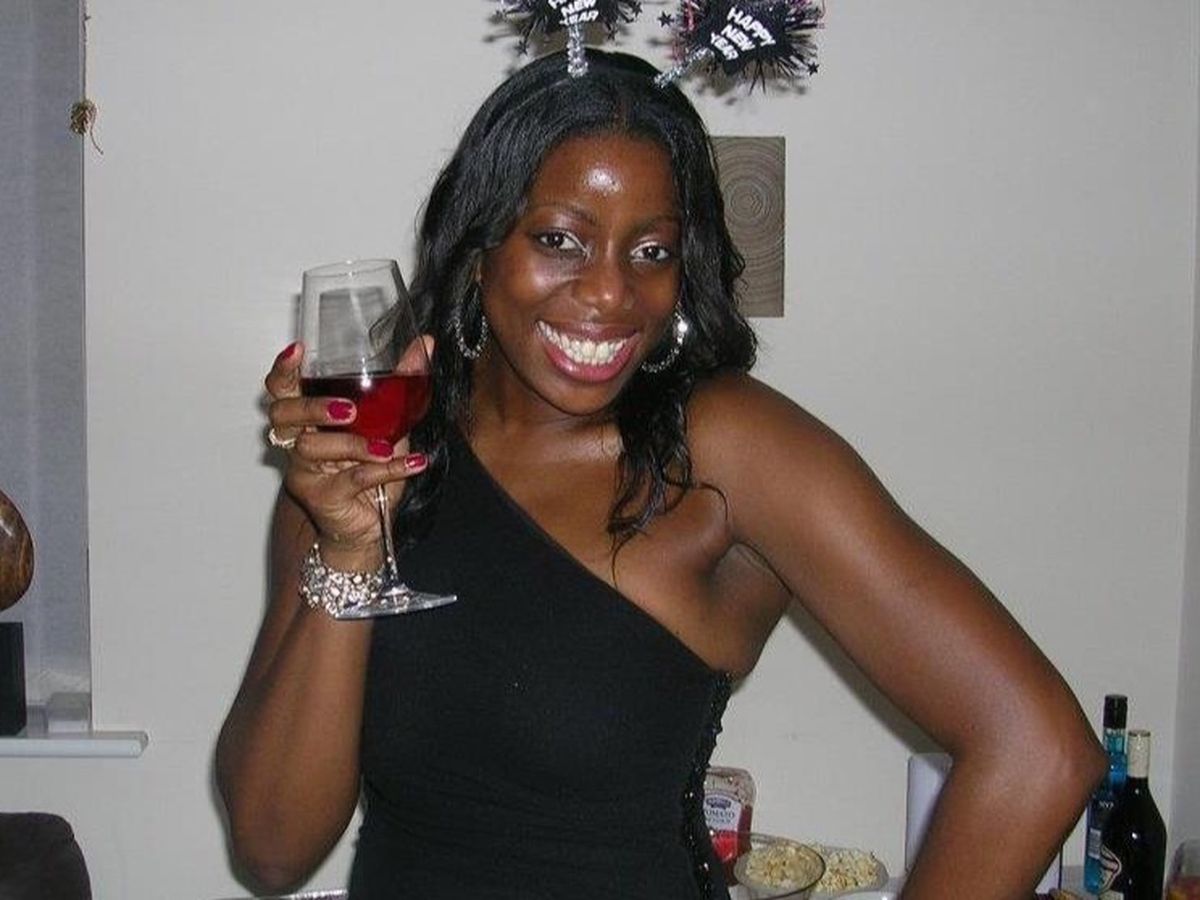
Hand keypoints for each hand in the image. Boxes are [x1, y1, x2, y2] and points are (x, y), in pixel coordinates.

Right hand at [264, 341, 428, 567]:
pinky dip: (385, 470)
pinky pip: (351, 479)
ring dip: (353, 444)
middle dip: (311, 406)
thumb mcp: (390, 420)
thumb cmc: (371, 467)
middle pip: (283, 415)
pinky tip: (412, 463)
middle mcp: (298, 441)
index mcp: (309, 418)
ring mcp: (305, 471)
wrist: (372, 522)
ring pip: (312, 448)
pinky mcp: (321, 497)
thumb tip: (426, 343)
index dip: (283, 370)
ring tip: (386, 447)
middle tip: (348, 409)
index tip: (297, 350)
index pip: (282, 389)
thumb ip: (401, 383)